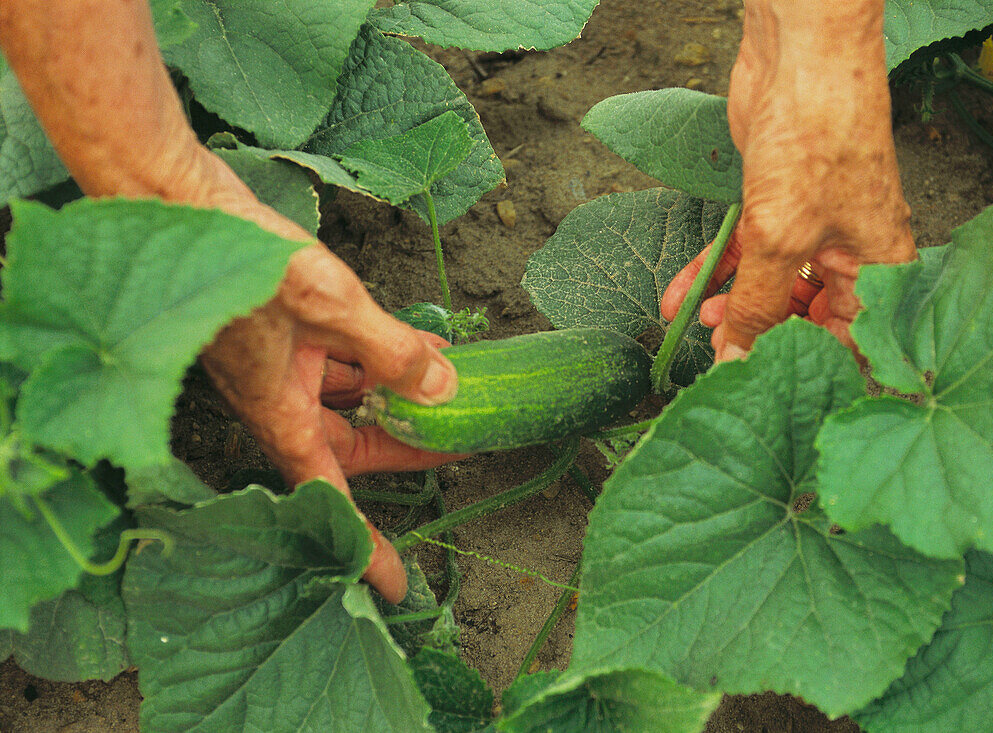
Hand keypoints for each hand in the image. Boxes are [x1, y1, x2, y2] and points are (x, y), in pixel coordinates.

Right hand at [0, 0, 453, 603]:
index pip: (328, 494)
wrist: (175, 195)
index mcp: (277, 411)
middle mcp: (278, 395)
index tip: (391, 586)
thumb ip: (389, 350)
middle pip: (350, 444)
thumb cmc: (237, 255)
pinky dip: (381, 353)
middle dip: (404, 445)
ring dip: (399, 393)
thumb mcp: (330, 303)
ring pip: (350, 396)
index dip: (362, 543)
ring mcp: (280, 360)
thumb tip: (445, 388)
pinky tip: (422, 340)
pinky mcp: (285, 327)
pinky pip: (341, 355)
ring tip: (455, 385)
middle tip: (457, 446)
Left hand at [661, 0, 915, 358]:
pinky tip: (677, 296)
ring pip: (770, 285)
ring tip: (696, 325)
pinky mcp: (775, 204)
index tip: (767, 387)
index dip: (813, 367)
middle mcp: (850, 252)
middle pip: (807, 316)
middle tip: (721, 357)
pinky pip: (745, 253)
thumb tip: (737, 361)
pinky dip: (713, 273)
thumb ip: (759, 308)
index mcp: (879, 269)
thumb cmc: (817, 142)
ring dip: (730, 307)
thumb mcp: (781, 241)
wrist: (800, 58)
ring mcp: (812, 227)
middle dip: (760, 336)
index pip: (854, 342)